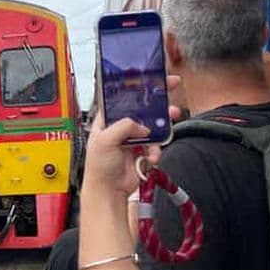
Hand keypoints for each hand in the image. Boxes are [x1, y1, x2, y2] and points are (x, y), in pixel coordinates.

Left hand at [83, 76, 181, 196]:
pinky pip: (156, 145)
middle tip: (170, 90)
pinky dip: (157, 150)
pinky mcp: (143, 151)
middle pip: (142, 108)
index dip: (137, 87)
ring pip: (153, 125)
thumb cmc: (98, 167)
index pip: (123, 98)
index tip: (151, 79)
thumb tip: (141, 126)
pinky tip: (152, 156)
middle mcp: (120, 127)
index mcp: (107, 120)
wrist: (109, 191)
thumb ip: (124, 126)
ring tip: (171, 119)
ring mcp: (133, 139)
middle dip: (157, 100)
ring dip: (162, 124)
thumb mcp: (105, 140)